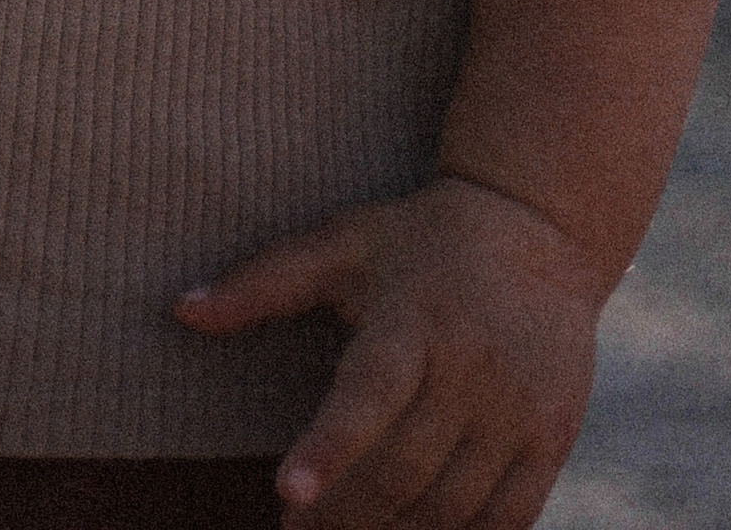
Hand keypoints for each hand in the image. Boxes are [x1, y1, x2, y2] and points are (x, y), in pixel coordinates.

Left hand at [175, 174, 603, 527]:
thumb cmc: (418, 241)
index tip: (287, 493)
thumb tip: (178, 310)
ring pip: (450, 508)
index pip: (368, 394)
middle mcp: (469, 366)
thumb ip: (263, 281)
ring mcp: (517, 407)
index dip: (329, 447)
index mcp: (412, 317)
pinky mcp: (552, 437)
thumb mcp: (342, 245)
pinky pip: (506, 519)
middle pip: (402, 471)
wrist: (537, 230)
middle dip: (343, 519)